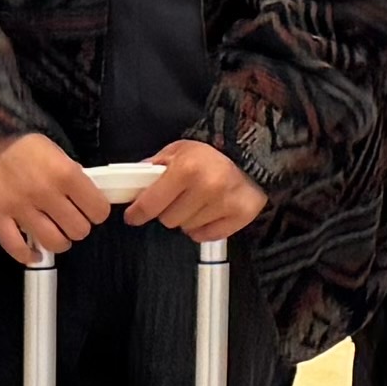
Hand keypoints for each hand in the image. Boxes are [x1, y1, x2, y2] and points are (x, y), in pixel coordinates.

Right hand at [0, 131, 111, 264]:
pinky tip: (33, 254)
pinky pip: (16, 247)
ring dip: (58, 242)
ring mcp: (20, 208)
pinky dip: (27, 256)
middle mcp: (46, 194)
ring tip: (54, 234)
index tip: (90, 210)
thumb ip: (71, 176)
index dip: (97, 212)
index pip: (97, 209)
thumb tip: (85, 199)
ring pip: (53, 243)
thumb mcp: (56, 151)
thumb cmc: (22, 142)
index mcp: (65, 173)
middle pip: (78, 230)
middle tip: (69, 220)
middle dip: (78, 227)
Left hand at [129, 138, 267, 241]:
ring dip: (187, 218)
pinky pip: (206, 236)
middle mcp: (206, 188)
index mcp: (186, 168)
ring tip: (198, 201)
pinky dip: (204, 227)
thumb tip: (134, 182)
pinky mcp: (240, 216)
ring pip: (187, 229)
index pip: (150, 204)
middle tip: (178, 197)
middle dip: (167, 210)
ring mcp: (224, 204)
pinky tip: (210, 211)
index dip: (137, 212)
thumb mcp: (180, 150)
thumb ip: (155, 166)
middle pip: (167, 220)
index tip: (133, 216)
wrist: (253, 153)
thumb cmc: (212, 152)